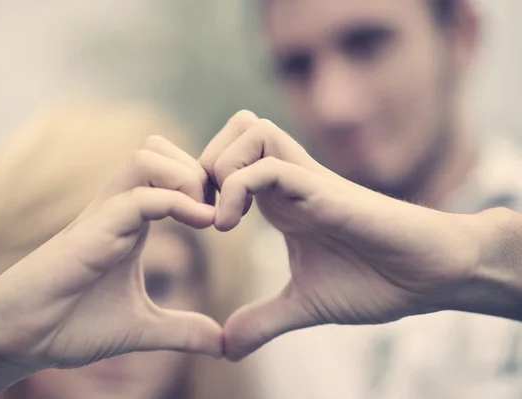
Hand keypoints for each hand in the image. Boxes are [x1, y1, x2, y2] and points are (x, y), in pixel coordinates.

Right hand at [0, 136, 221, 373]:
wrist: (21, 341)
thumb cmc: (72, 326)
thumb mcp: (143, 329)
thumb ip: (183, 330)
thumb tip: (223, 344)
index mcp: (130, 222)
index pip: (169, 172)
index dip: (204, 186)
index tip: (228, 218)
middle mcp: (116, 209)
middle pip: (158, 149)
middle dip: (198, 170)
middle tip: (220, 210)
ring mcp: (102, 216)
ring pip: (146, 158)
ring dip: (186, 178)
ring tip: (207, 216)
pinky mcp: (91, 232)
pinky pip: (137, 197)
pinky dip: (175, 202)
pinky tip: (203, 225)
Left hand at [201, 111, 482, 360]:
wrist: (429, 277)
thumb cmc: (376, 281)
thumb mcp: (304, 304)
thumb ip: (263, 319)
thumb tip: (226, 346)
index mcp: (281, 201)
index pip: (230, 157)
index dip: (199, 180)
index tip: (190, 222)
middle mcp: (290, 181)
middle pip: (236, 128)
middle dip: (203, 162)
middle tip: (198, 211)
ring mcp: (307, 180)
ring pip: (250, 130)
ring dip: (220, 166)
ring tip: (219, 218)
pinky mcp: (324, 189)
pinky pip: (270, 165)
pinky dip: (239, 187)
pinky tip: (232, 226)